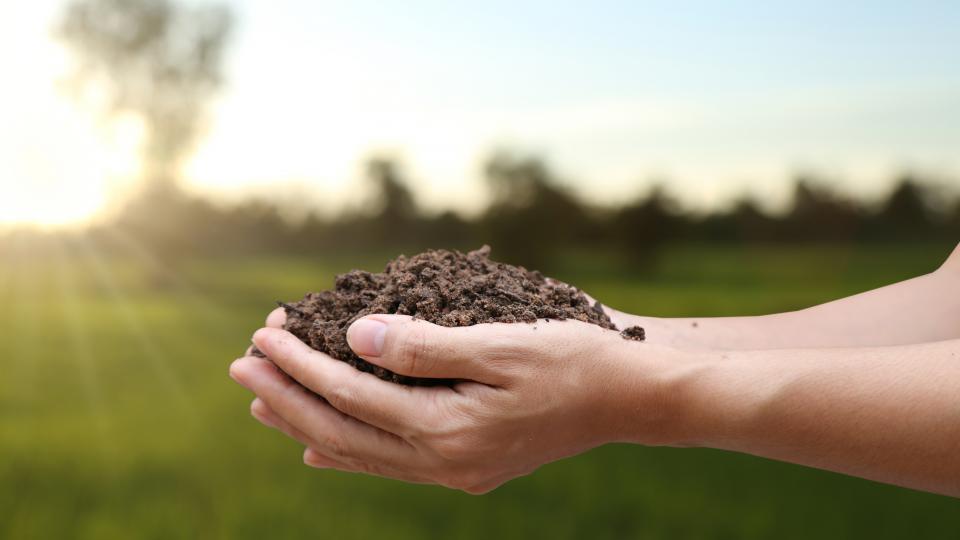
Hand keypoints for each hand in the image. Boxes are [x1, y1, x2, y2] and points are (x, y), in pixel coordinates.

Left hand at [229, 309, 690, 493]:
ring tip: (263, 401)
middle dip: (287, 397)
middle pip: (343, 433)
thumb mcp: (499, 343)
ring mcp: (455, 472)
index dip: (301, 365)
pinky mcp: (467, 467)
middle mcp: (444, 463)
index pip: (351, 396)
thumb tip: (355, 339)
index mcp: (449, 431)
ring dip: (307, 424)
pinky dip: (347, 450)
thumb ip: (424, 345)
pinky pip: (389, 464)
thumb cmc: (572, 359)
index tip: (263, 334)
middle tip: (240, 366)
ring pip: (360, 453)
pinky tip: (321, 445)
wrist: (629, 398)